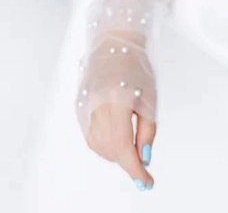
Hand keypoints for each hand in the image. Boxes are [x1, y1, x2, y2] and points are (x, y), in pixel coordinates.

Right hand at [77, 35, 156, 190]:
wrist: (113, 44)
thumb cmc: (137, 68)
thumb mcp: (149, 98)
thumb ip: (147, 130)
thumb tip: (144, 158)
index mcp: (116, 102)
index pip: (124, 148)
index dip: (135, 169)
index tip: (146, 183)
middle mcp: (96, 108)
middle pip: (111, 150)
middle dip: (129, 160)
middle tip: (144, 159)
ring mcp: (84, 109)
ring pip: (100, 147)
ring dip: (117, 153)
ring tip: (132, 142)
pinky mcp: (78, 109)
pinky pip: (91, 138)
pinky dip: (105, 144)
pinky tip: (116, 136)